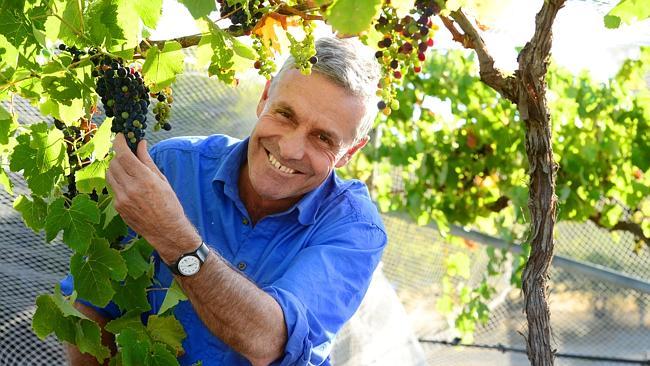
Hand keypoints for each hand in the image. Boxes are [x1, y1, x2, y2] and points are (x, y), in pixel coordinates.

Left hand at [106, 134, 199, 262]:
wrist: (166, 230)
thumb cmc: (169, 204)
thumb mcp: (162, 180)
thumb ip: (147, 161)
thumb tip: (140, 143)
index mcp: (144, 179)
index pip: (123, 155)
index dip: (119, 142)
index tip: (120, 136)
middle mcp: (130, 188)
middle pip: (114, 163)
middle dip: (119, 155)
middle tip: (126, 153)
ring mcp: (121, 198)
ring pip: (110, 174)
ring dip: (116, 167)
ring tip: (127, 169)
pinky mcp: (118, 207)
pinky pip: (113, 187)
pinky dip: (118, 181)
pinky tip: (129, 184)